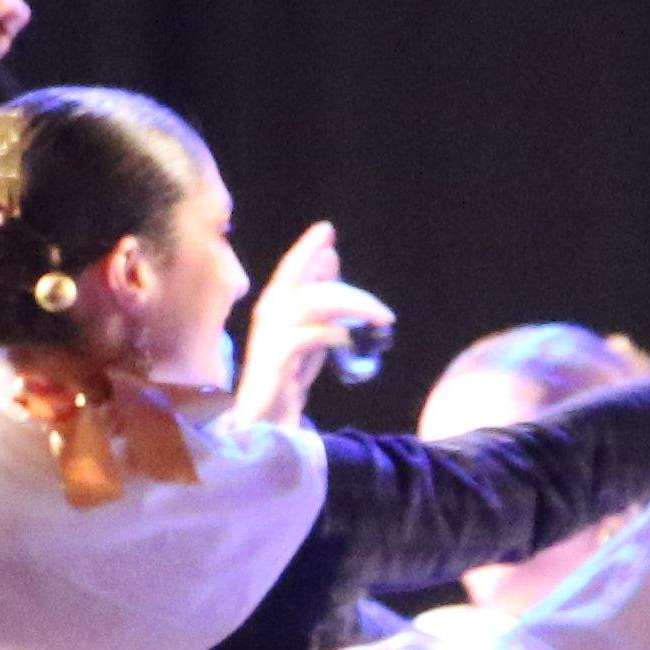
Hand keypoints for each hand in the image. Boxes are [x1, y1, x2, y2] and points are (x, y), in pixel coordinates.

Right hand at [233, 221, 392, 425]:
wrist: (265, 420)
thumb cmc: (288, 376)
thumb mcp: (311, 334)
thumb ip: (320, 301)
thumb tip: (331, 260)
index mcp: (276, 306)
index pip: (291, 269)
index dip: (307, 248)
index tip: (327, 230)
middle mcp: (269, 315)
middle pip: (307, 287)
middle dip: (349, 293)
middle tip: (384, 313)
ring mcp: (270, 337)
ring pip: (309, 305)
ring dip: (349, 308)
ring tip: (379, 322)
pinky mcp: (275, 360)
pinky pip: (305, 337)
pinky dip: (331, 334)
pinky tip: (349, 339)